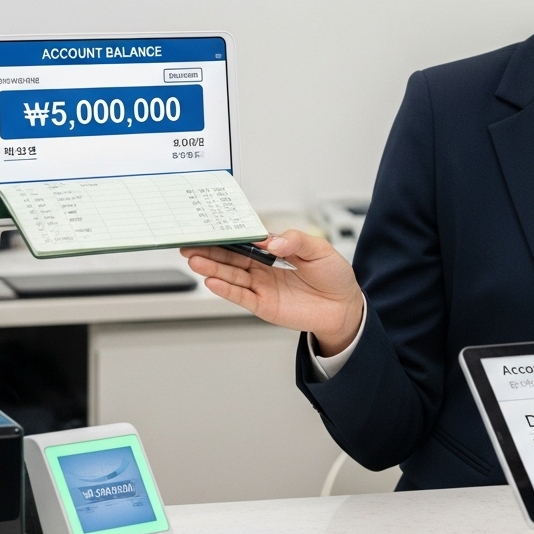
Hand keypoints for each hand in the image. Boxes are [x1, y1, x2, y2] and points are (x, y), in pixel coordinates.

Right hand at [182, 230, 364, 354]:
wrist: (344, 306)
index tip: (210, 227)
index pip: (247, 240)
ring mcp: (262, 286)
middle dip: (210, 250)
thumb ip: (296, 241)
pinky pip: (241, 296)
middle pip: (232, 257)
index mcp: (275, 250)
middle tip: (189, 243)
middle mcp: (264, 268)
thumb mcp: (320, 250)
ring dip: (213, 268)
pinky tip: (211, 281)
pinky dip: (226, 289)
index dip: (230, 234)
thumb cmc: (334, 275)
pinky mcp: (263, 304)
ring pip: (232, 275)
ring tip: (195, 260)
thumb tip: (272, 241)